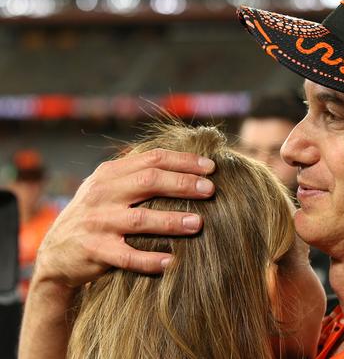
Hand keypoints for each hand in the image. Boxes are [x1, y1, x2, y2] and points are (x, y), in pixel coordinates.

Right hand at [33, 149, 215, 289]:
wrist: (55, 253)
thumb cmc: (96, 216)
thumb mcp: (108, 188)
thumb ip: (137, 175)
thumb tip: (189, 167)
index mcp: (109, 174)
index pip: (151, 159)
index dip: (183, 161)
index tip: (210, 167)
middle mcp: (102, 194)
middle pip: (148, 182)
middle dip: (183, 184)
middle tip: (211, 190)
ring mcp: (97, 222)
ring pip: (140, 219)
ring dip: (171, 221)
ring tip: (198, 223)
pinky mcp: (94, 251)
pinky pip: (127, 256)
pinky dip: (150, 260)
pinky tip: (171, 261)